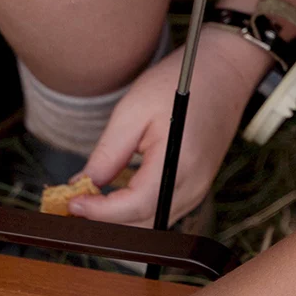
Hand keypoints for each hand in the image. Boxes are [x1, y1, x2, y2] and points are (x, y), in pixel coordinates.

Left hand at [69, 28, 264, 226]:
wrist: (225, 71)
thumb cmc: (178, 84)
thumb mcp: (133, 111)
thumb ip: (108, 153)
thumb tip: (82, 184)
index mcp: (179, 163)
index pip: (135, 205)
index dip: (100, 212)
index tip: (72, 203)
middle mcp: (192, 185)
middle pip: (141, 223)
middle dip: (103, 221)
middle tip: (71, 205)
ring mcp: (196, 191)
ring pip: (149, 223)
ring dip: (116, 220)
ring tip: (87, 202)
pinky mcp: (192, 189)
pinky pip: (158, 212)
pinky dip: (131, 211)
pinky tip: (110, 197)